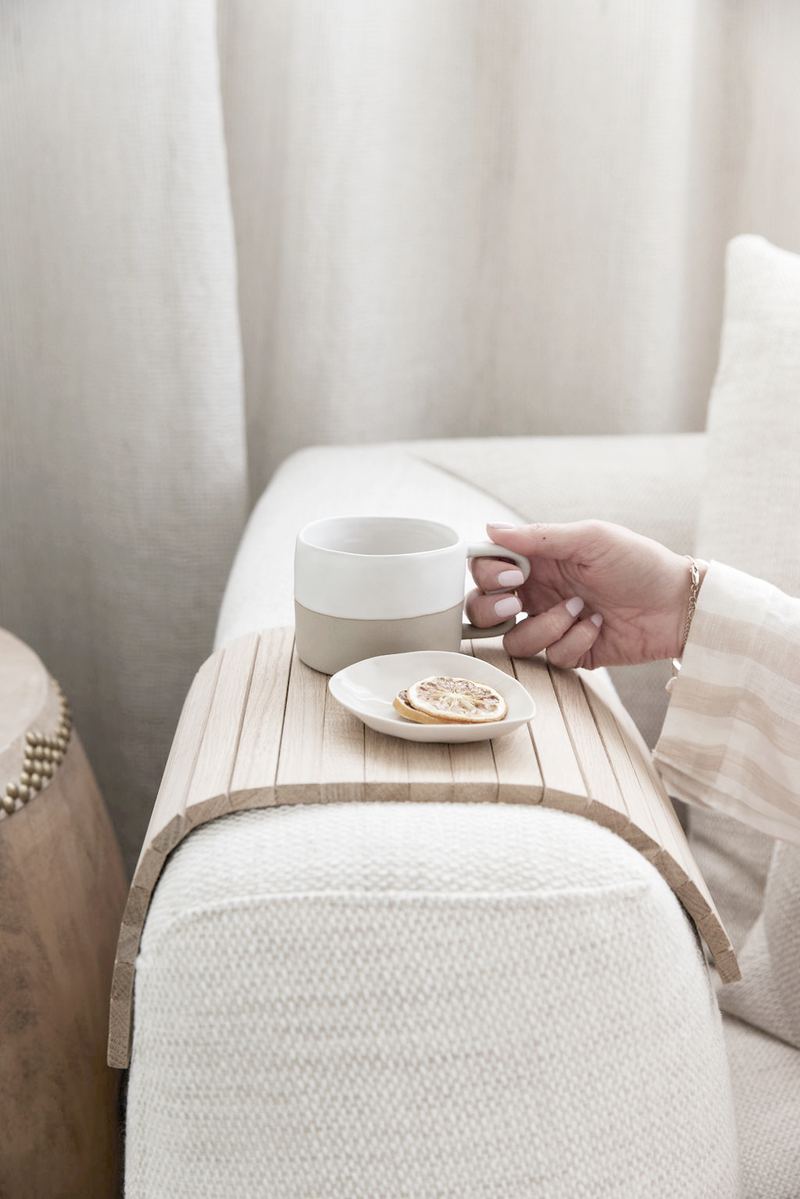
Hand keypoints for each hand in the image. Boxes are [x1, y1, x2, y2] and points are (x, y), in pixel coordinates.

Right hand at [466, 520, 705, 669]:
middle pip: (484, 610)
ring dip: (545, 626)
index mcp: (539, 561)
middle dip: (493, 609)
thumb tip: (490, 529)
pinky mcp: (572, 653)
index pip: (487, 567)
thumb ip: (539, 536)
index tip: (512, 575)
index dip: (487, 574)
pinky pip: (552, 658)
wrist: (679, 605)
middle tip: (519, 602)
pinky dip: (575, 642)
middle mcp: (539, 593)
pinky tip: (598, 627)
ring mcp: (553, 625)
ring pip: (514, 641)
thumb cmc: (640, 562)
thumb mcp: (591, 538)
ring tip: (579, 609)